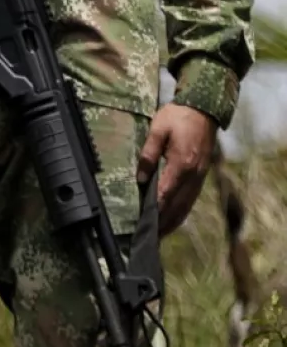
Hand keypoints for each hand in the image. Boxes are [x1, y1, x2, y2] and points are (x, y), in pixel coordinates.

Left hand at [137, 103, 217, 236]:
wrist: (204, 108)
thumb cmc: (178, 117)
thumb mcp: (157, 130)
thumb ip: (148, 155)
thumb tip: (141, 179)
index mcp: (182, 164)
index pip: (166, 194)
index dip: (154, 212)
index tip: (143, 225)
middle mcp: (194, 174)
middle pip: (177, 205)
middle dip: (163, 223)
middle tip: (148, 238)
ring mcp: (200, 176)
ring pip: (186, 205)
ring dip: (173, 221)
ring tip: (159, 235)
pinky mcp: (202, 175)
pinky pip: (192, 199)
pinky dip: (182, 212)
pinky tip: (174, 219)